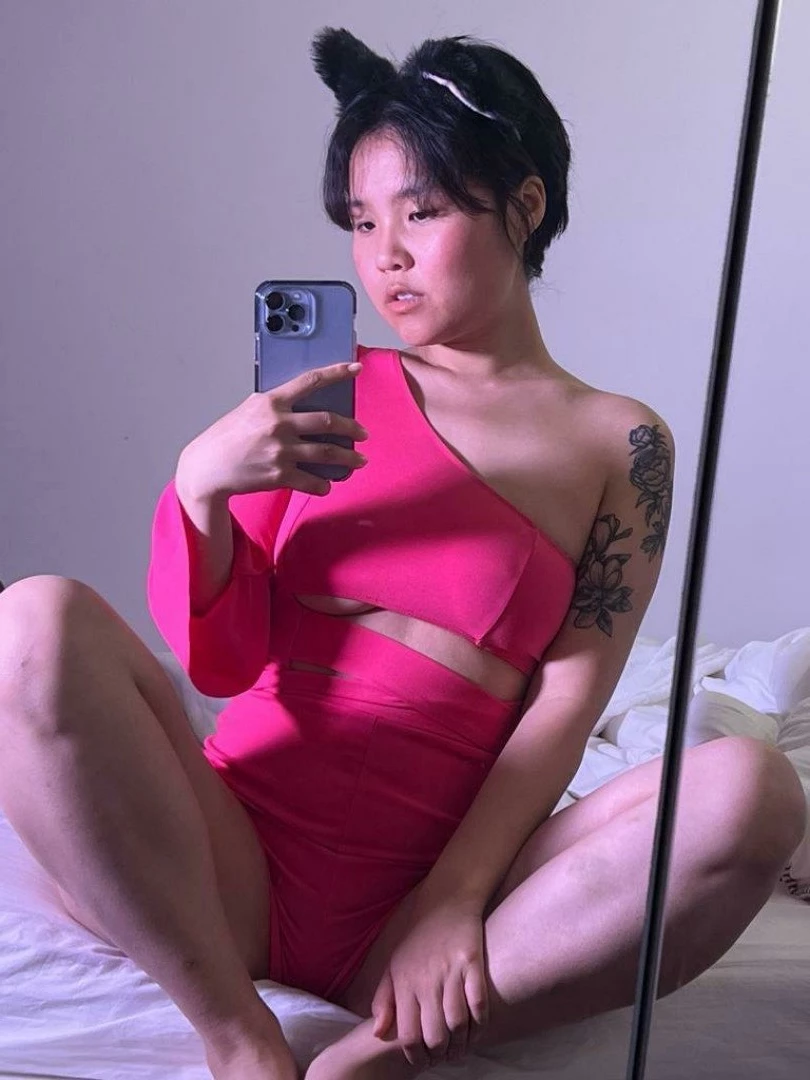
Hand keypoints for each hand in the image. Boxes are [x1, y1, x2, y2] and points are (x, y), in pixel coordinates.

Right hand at [176, 361, 368, 502]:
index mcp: (271, 402)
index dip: (336, 372)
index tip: (355, 368)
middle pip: (327, 421)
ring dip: (348, 458)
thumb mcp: (247, 411)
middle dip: (351, 428)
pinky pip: (312, 481)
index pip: (309, 381)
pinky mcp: (279, 475)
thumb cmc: (226, 438)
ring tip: (359, 461)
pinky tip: (327, 484)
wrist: (207, 468)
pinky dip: (323, 484)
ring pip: (327, 452)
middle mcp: (278, 424)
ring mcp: (280, 450)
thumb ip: (274, 406)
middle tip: (363, 434)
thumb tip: (299, 405)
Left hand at [371, 894, 489, 1069]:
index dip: (415, 1056)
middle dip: (440, 1054)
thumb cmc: (417, 935)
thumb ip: (384, 1000)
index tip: (422, 1062)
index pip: (407, 1034)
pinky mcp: (472, 962)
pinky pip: (479, 1001)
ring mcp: (450, 971)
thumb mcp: (392, 964)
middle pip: (434, 1034)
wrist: (446, 898)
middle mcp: (426, 979)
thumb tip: (377, 1033)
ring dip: (461, 1044)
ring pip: (457, 1023)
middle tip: (444, 1058)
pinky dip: (480, 1022)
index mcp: (404, 982)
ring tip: (461, 1049)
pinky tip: (478, 1029)